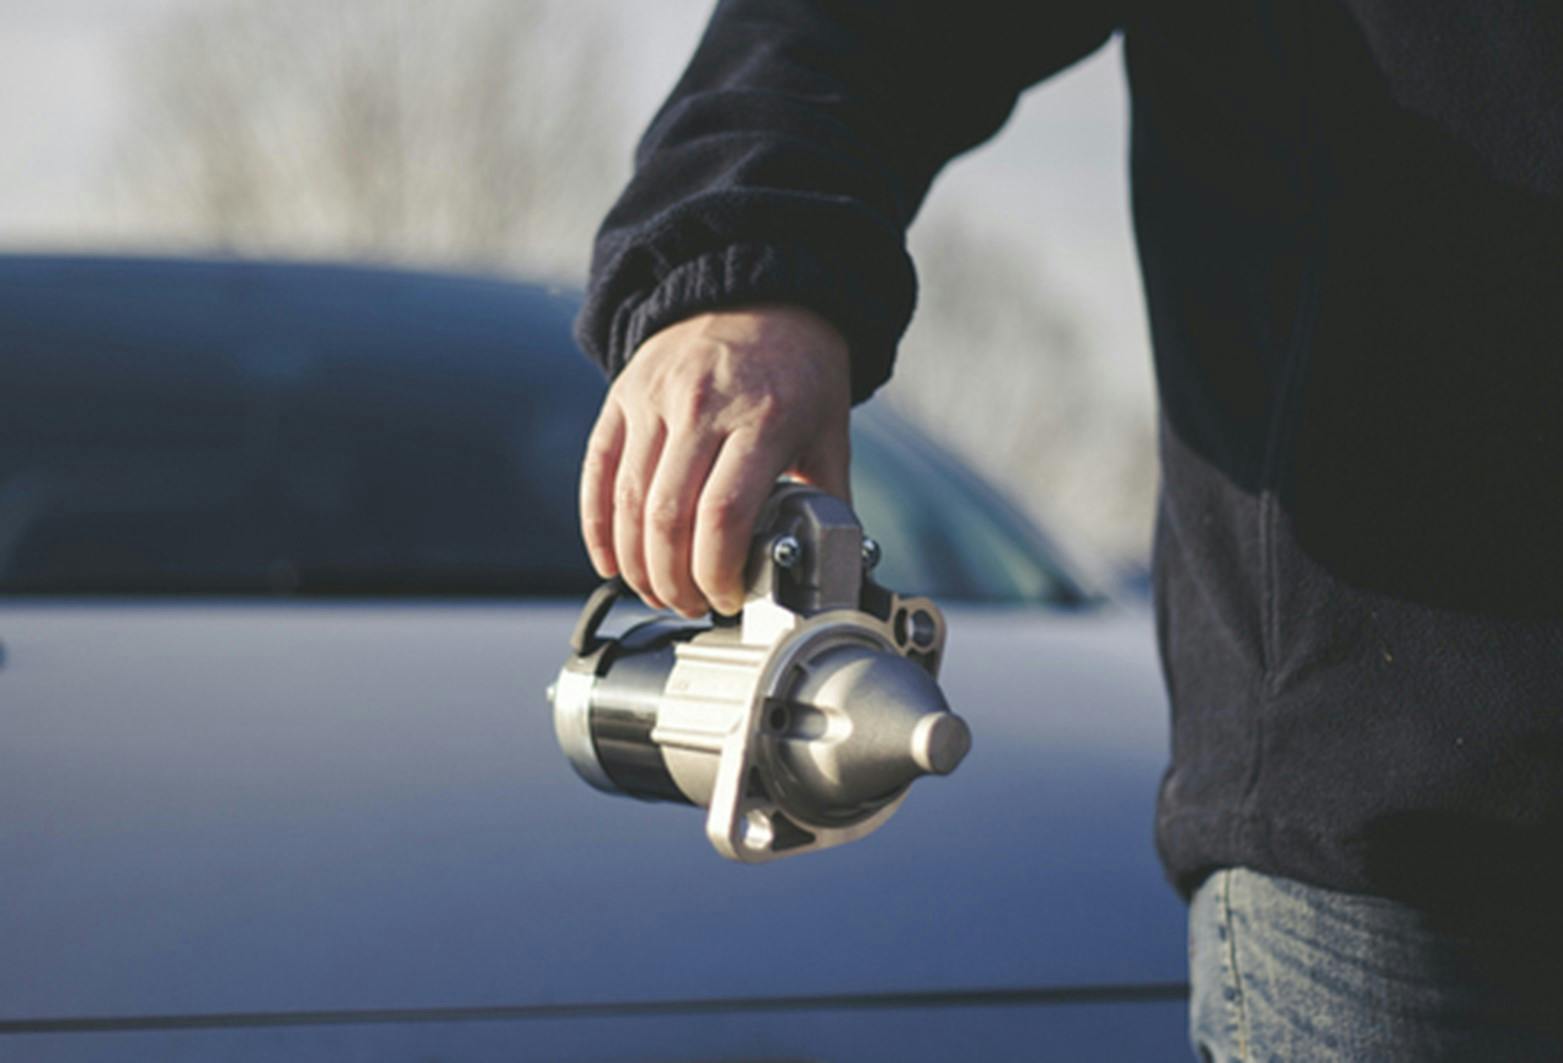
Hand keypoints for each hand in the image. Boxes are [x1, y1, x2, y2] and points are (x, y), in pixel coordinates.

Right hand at [579, 305, 851, 616]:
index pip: (723, 515)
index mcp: (762, 419)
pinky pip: (597, 472)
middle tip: (691, 605)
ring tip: (659, 592)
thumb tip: (832, 567)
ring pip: (627, 502)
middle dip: (674, 581)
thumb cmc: (799, 367)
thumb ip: (828, 500)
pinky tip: (610, 563)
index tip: (728, 597)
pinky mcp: (623, 396)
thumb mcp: (830, 430)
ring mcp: (655, 399)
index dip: (717, 572)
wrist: (759, 285)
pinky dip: (597, 528)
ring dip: (638, 564)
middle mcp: (702, 406)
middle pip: (667, 518)